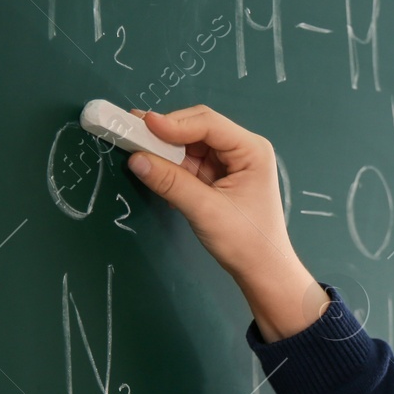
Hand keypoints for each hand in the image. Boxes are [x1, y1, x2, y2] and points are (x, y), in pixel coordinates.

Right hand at [126, 105, 328, 339]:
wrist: (262, 271)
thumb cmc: (245, 242)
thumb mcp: (205, 210)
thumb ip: (171, 182)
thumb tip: (136, 159)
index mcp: (251, 150)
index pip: (207, 123)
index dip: (173, 122)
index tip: (142, 125)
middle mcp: (242, 150)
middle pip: (196, 129)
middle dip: (165, 135)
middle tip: (131, 135)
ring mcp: (230, 163)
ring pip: (189, 146)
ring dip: (166, 153)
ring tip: (140, 157)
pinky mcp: (219, 178)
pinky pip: (189, 164)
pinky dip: (172, 169)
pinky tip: (159, 178)